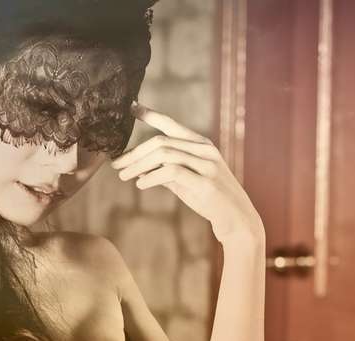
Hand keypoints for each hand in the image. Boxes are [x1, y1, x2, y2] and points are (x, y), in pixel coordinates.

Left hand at [111, 102, 264, 244]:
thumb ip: (169, 171)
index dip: (151, 115)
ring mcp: (207, 165)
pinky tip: (141, 184)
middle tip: (117, 165)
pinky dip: (152, 177)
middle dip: (135, 153)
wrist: (237, 219)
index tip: (132, 107)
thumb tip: (142, 168)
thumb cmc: (212, 201)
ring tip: (124, 176)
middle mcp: (205, 150)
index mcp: (202, 145)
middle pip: (161, 142)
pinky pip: (171, 172)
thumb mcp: (189, 182)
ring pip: (164, 154)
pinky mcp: (205, 183)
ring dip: (139, 165)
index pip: (173, 125)